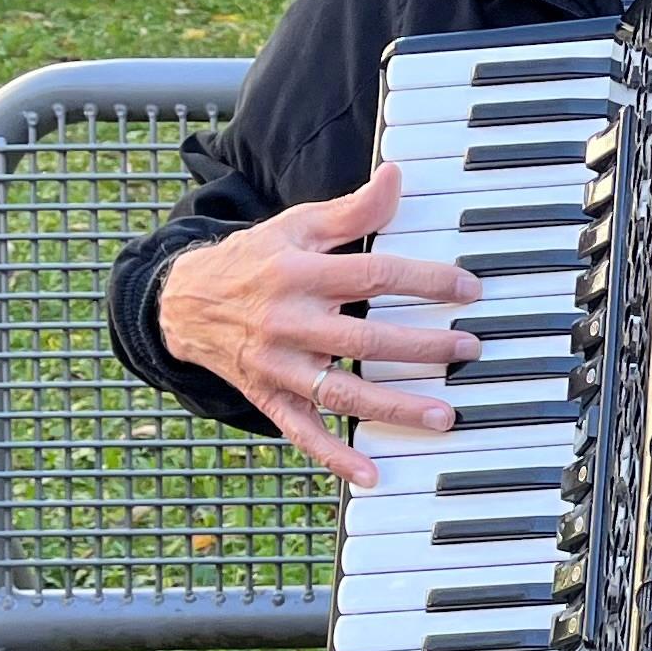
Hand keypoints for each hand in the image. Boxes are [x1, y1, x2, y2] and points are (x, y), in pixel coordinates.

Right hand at [153, 163, 478, 490]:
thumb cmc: (252, 260)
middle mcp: (288, 323)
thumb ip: (351, 210)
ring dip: (394, 406)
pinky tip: (371, 474)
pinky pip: (302, 432)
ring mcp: (277, 366)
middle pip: (364, 339)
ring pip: (341, 392)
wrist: (181, 302)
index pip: (373, 276)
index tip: (468, 289)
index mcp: (298, 274)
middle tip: (469, 350)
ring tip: (443, 416)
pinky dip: (335, 456)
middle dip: (422, 347)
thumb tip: (396, 177)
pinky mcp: (267, 397)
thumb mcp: (295, 225)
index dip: (424, 282)